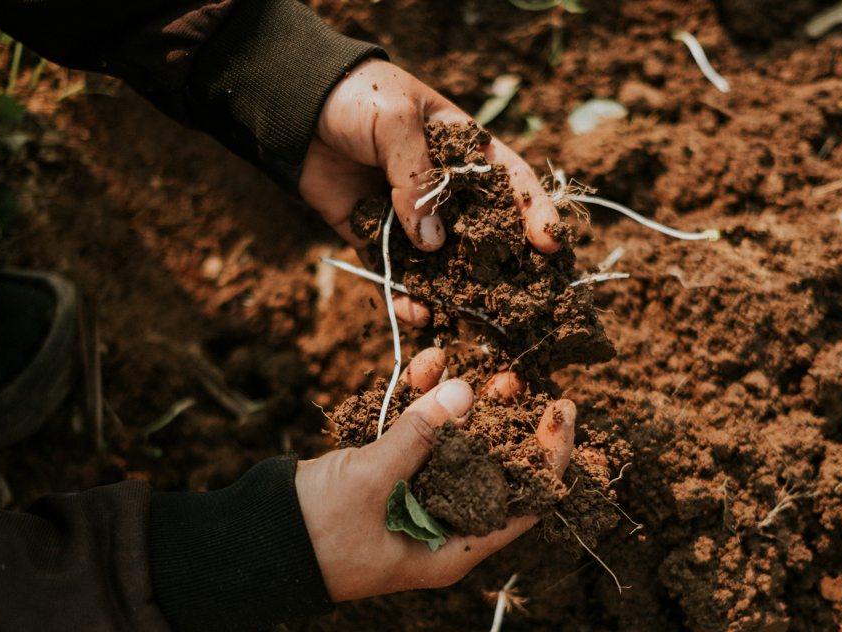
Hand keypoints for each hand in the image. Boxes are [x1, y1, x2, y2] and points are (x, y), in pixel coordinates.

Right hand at [296, 348, 574, 601]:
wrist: (252, 545)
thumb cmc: (315, 532)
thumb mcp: (371, 482)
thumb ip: (418, 437)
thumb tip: (464, 391)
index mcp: (451, 549)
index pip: (524, 504)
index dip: (548, 458)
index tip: (561, 413)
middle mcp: (439, 527)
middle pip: (490, 471)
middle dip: (504, 424)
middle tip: (514, 382)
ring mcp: (411, 501)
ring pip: (452, 448)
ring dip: (462, 408)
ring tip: (477, 367)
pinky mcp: (384, 478)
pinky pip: (414, 438)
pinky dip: (420, 405)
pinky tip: (428, 364)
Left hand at [300, 59, 561, 327]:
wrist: (292, 107)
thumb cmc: (356, 98)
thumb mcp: (397, 124)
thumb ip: (419, 180)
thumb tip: (435, 244)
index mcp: (464, 149)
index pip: (512, 182)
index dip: (536, 212)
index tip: (550, 244)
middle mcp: (444, 189)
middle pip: (484, 233)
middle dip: (504, 268)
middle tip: (521, 302)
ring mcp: (410, 216)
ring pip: (443, 262)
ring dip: (456, 292)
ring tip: (470, 322)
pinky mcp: (374, 236)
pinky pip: (396, 272)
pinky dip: (406, 296)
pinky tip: (417, 316)